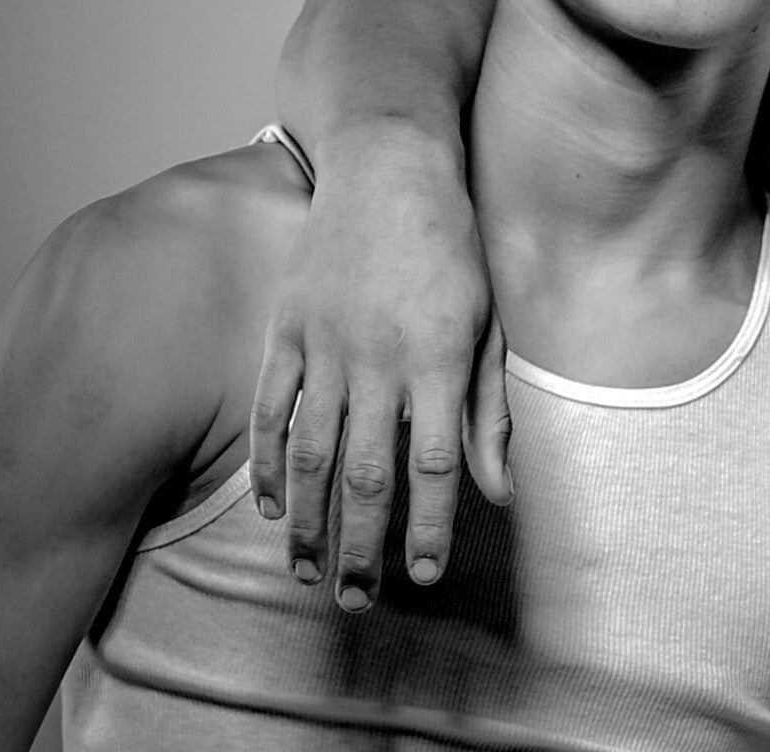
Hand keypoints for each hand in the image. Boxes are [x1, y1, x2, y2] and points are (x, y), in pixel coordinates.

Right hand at [248, 126, 509, 611]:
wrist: (390, 169)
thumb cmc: (453, 247)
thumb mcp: (490, 321)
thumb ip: (490, 410)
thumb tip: (500, 491)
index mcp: (440, 359)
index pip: (436, 465)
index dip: (430, 527)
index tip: (425, 575)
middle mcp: (380, 360)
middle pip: (367, 473)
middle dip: (362, 545)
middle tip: (356, 600)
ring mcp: (327, 344)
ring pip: (312, 452)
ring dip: (309, 519)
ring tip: (307, 571)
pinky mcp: (287, 328)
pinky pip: (271, 408)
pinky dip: (269, 461)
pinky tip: (272, 505)